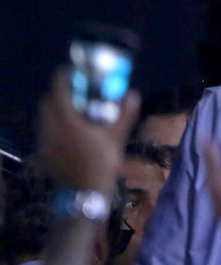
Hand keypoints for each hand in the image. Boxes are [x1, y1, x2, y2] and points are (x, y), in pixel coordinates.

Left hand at [37, 68, 140, 192]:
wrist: (85, 193)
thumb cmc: (102, 164)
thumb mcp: (116, 138)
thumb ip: (124, 114)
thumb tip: (133, 94)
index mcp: (67, 122)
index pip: (58, 92)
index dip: (62, 78)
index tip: (69, 71)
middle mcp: (51, 129)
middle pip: (46, 102)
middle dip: (56, 93)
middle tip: (71, 90)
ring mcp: (44, 142)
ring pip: (43, 117)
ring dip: (53, 109)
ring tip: (70, 110)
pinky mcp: (43, 153)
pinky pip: (44, 131)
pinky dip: (52, 124)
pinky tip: (67, 131)